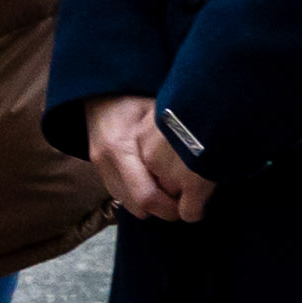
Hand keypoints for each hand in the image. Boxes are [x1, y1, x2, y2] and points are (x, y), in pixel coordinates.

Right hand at [78, 96, 212, 225]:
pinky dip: (138, 197)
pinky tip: (153, 185)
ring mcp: (100, 168)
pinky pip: (121, 196)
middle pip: (138, 206)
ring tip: (169, 194)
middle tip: (184, 204)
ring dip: (150, 206)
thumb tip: (203, 158)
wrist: (99, 91)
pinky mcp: (98, 171)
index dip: (170, 207)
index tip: (189, 204)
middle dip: (163, 211)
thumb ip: (172, 137)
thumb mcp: (157, 110)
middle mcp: (107, 162)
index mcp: (120, 147)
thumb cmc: (135, 97)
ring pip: (129, 205)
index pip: (146, 195)